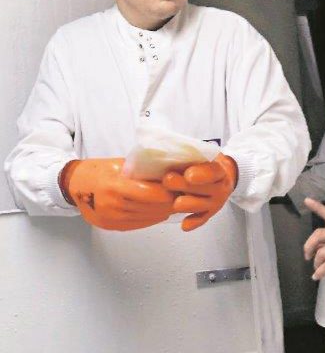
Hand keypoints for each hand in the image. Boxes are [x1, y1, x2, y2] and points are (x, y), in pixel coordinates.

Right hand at [60, 158, 175, 230]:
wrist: (74, 184)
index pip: (150, 194)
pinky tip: (161, 211)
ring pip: (148, 218)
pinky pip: (139, 224)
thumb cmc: (99, 170)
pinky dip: (152, 218)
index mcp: (114, 187)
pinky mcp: (112, 227)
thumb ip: (143, 171)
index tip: (180, 187)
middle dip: (170, 202)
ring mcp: (111, 219)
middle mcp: (111, 206)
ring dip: (164, 211)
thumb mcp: (120, 164)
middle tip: (183, 195)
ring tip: (175, 203)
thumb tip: (171, 173)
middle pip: (151, 208)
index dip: (168, 192)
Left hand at [163, 154, 236, 231]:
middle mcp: (220, 188)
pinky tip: (184, 225)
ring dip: (185, 203)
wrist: (225, 175)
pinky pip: (201, 219)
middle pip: (202, 190)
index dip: (201, 174)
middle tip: (167, 180)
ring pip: (200, 206)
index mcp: (220, 171)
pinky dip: (193, 222)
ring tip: (173, 200)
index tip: (188, 174)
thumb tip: (168, 148)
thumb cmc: (207, 162)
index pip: (213, 172)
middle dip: (183, 185)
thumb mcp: (204, 153)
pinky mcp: (209, 213)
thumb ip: (191, 153)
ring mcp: (215, 202)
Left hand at [303, 198, 324, 283]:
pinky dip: (319, 272)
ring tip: (318, 268)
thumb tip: (312, 249)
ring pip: (322, 253)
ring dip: (316, 263)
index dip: (317, 207)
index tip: (307, 200)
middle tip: (307, 255)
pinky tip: (317, 276)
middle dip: (309, 245)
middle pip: (320, 234)